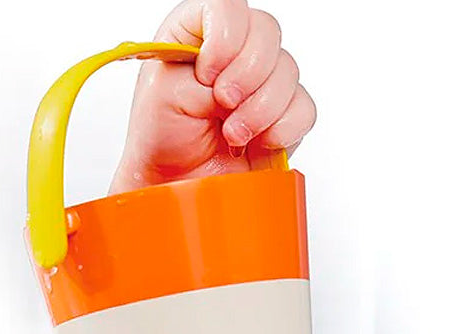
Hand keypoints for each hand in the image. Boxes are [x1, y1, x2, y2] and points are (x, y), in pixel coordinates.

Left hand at [110, 0, 316, 192]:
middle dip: (246, 75)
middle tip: (221, 104)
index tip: (207, 74)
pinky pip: (303, 110)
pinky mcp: (281, 116)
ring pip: (288, 71)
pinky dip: (282, 129)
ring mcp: (261, 82)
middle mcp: (234, 52)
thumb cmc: (160, 139)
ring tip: (229, 134)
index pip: (227, 7)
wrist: (172, 187)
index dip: (225, 38)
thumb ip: (203, 66)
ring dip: (258, 109)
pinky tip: (255, 142)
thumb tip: (240, 68)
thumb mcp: (163, 92)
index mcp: (198, 34)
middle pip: (267, 32)